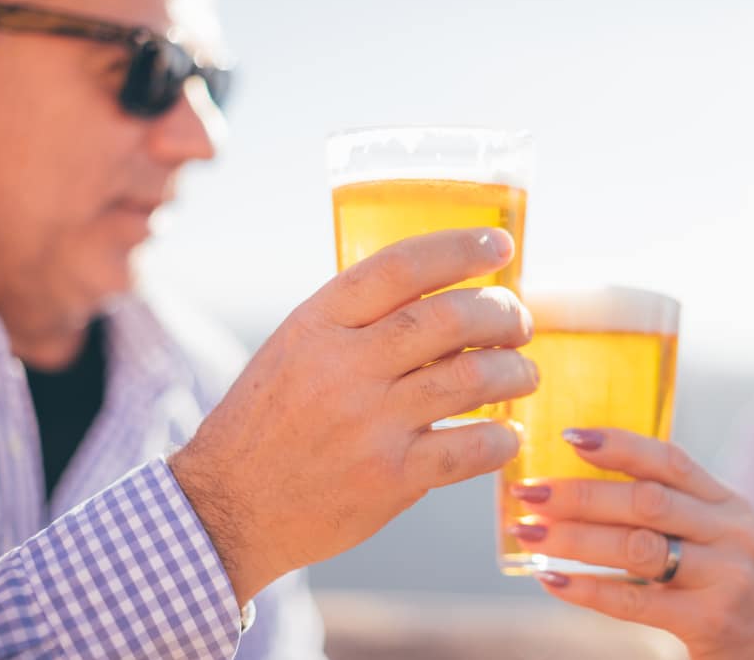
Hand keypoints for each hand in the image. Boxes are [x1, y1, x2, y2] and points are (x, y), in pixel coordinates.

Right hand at [169, 228, 537, 604]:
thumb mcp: (295, 349)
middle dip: (502, 312)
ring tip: (524, 373)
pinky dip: (502, 438)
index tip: (499, 246)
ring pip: (471, 379)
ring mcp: (369, 423)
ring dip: (515, 372)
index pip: (400, 266)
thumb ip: (356, 321)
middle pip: (449, 318)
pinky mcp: (389, 478)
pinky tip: (507, 434)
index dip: (459, 249)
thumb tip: (444, 298)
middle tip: (520, 322)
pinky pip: (469, 449)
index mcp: (318, 324)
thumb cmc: (269, 422)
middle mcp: (345, 366)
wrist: (229, 507)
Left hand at [508, 429, 753, 659]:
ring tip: (529, 532)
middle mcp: (731, 533)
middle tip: (530, 492)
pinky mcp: (710, 621)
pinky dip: (588, 589)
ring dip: (575, 538)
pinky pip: (636, 601)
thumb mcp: (709, 535)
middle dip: (581, 495)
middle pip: (647, 502)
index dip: (618, 445)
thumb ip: (663, 508)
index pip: (669, 460)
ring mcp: (725, 577)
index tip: (568, 436)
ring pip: (638, 548)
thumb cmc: (720, 584)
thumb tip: (572, 480)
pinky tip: (552, 579)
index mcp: (725, 503)